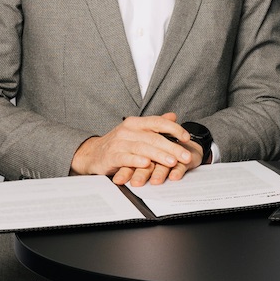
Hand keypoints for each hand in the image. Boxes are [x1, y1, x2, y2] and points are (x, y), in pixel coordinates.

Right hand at [70, 112, 199, 185]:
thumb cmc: (119, 143)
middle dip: (172, 147)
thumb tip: (173, 116)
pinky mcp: (111, 156)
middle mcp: (128, 130)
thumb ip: (154, 125)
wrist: (92, 153)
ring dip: (159, 155)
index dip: (173, 129)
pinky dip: (136, 161)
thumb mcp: (136, 131)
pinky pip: (125, 158)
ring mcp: (119, 143)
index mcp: (136, 123)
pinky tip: (147, 164)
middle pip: (153, 137)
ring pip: (142, 148)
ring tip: (172, 162)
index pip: (157, 122)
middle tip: (186, 156)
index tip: (186, 137)